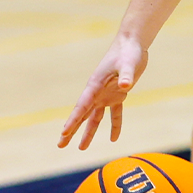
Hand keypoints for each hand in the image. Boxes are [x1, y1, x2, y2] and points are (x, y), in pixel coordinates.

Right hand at [58, 35, 148, 149]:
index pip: (81, 106)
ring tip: (81, 148)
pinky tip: (113, 138)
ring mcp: (106, 94)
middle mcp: (97, 92)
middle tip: (60, 145)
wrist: (132, 44)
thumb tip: (125, 85)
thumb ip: (126, 75)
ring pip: (94, 118)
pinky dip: (114, 125)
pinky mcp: (117, 95)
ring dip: (88, 132)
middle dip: (71, 130)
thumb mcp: (128, 63)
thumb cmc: (128, 52)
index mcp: (95, 85)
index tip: (64, 133)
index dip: (73, 121)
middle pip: (82, 115)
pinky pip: (114, 114)